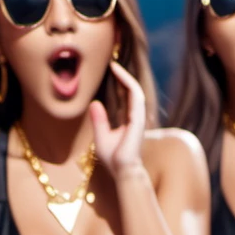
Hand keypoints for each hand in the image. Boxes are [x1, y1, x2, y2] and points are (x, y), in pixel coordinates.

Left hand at [90, 61, 146, 176]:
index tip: (111, 71)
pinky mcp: (139, 119)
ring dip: (126, 77)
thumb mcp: (101, 135)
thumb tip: (94, 103)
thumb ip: (99, 119)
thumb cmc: (113, 157)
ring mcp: (139, 117)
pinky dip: (129, 84)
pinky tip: (120, 76)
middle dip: (123, 77)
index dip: (120, 83)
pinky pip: (136, 96)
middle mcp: (135, 117)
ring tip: (114, 66)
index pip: (126, 97)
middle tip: (112, 64)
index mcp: (128, 120)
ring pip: (135, 90)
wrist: (122, 170)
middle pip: (131, 91)